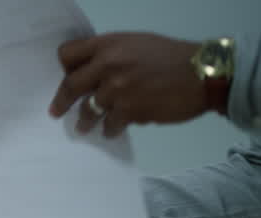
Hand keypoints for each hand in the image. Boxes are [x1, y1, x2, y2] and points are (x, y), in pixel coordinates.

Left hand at [49, 32, 206, 137]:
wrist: (204, 73)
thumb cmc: (173, 57)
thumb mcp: (138, 44)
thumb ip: (112, 55)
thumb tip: (93, 72)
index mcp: (109, 44)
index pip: (68, 54)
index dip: (64, 67)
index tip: (64, 78)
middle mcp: (108, 64)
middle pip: (71, 85)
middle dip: (62, 101)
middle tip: (56, 112)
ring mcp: (116, 89)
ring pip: (88, 110)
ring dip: (85, 121)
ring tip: (83, 126)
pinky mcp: (128, 111)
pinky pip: (109, 125)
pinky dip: (109, 129)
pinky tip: (112, 130)